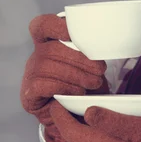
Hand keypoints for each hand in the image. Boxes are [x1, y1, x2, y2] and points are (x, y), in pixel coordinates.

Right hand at [20, 14, 107, 141]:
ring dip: (76, 75)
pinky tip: (78, 92)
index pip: (43, 25)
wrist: (72, 115)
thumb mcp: (88, 64)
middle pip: (52, 49)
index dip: (56, 25)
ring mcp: (31, 74)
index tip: (71, 33)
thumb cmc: (82, 84)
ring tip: (94, 82)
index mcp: (48, 43)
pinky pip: (43, 85)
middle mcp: (37, 56)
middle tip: (100, 70)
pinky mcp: (29, 93)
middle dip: (79, 58)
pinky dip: (64, 87)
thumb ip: (91, 51)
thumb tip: (111, 41)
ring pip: (48, 66)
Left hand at [50, 101, 140, 141]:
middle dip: (71, 120)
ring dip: (86, 129)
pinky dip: (99, 137)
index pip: (69, 130)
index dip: (60, 115)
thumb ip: (113, 121)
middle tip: (75, 100)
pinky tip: (111, 129)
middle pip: (78, 137)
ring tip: (92, 109)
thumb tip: (87, 112)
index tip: (57, 100)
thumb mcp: (140, 130)